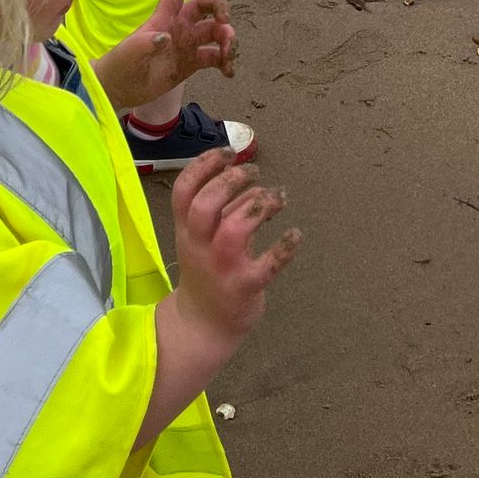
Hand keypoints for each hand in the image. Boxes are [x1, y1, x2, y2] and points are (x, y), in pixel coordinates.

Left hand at [92, 0, 236, 112]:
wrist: (120, 88)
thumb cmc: (121, 63)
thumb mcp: (130, 51)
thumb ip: (148, 42)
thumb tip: (167, 38)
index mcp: (165, 18)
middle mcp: (180, 27)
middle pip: (206, 9)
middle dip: (221, 10)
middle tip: (225, 24)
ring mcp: (188, 45)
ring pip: (216, 33)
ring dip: (228, 40)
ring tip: (228, 57)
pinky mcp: (192, 64)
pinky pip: (215, 58)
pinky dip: (225, 62)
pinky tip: (228, 72)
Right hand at [171, 154, 299, 346]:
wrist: (203, 325)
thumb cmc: (206, 271)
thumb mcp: (203, 238)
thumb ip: (223, 208)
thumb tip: (250, 181)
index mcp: (187, 230)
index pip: (183, 191)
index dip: (203, 165)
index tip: (228, 152)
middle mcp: (200, 246)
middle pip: (204, 207)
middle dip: (230, 181)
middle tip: (254, 172)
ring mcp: (222, 268)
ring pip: (232, 232)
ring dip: (257, 207)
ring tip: (276, 198)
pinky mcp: (245, 288)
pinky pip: (267, 266)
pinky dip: (284, 247)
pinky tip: (295, 235)